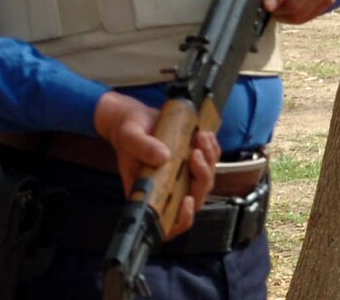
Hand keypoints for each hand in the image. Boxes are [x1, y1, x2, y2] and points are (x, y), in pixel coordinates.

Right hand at [93, 91, 218, 241]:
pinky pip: (209, 164)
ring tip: (201, 138)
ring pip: (205, 181)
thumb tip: (164, 156)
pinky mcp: (191, 164)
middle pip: (194, 198)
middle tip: (195, 153)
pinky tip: (205, 136)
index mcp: (149, 193)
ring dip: (209, 160)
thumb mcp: (130, 137)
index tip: (186, 199)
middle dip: (201, 177)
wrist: (134, 118)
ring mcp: (182, 178)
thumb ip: (143, 147)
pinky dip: (212, 151)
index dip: (181, 218)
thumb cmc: (126, 133)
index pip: (168, 220)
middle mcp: (168, 190)